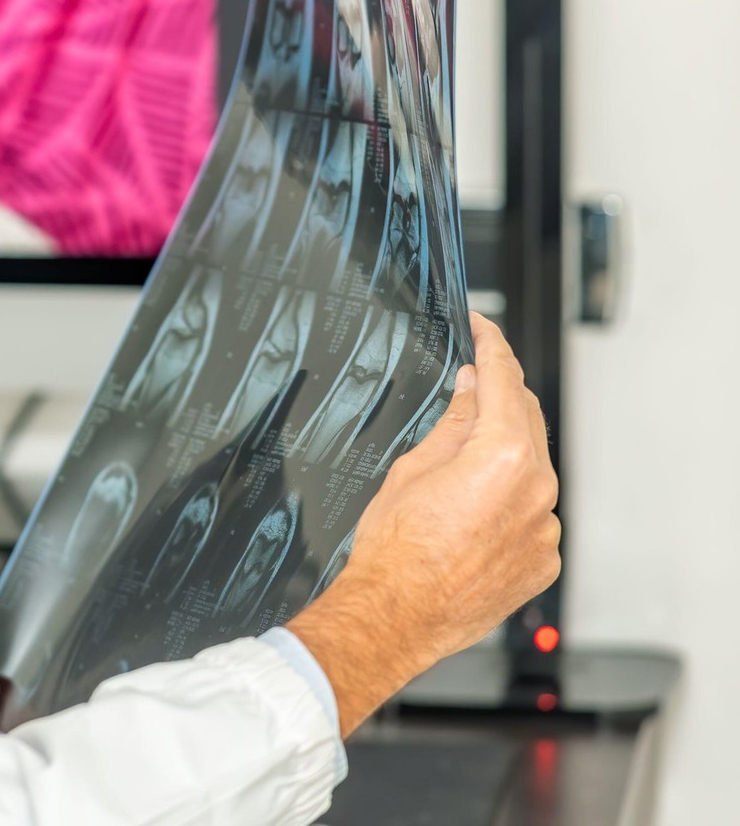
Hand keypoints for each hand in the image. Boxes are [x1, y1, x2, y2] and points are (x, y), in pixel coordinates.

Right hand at [289, 312, 560, 732]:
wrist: (395, 616)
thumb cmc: (394, 550)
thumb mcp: (413, 468)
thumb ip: (454, 423)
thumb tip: (473, 388)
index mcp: (504, 457)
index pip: (505, 381)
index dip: (492, 345)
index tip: (484, 325)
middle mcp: (538, 490)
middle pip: (528, 420)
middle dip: (500, 396)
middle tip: (470, 381)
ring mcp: (546, 529)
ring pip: (532, 468)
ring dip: (504, 452)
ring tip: (459, 460)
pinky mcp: (543, 560)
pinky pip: (533, 512)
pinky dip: (510, 498)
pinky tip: (471, 510)